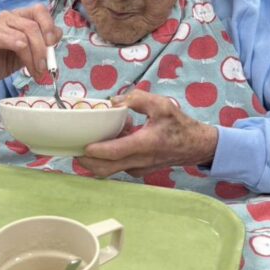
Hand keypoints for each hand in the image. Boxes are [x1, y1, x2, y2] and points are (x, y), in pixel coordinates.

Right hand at [0, 5, 60, 94]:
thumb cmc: (7, 60)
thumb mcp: (32, 51)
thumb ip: (45, 42)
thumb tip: (57, 35)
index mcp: (21, 16)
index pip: (39, 10)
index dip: (49, 25)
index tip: (53, 44)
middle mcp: (8, 16)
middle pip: (32, 26)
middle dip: (42, 50)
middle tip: (44, 68)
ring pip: (23, 36)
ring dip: (32, 57)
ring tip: (35, 72)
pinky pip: (6, 39)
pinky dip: (18, 49)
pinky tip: (23, 61)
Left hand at [79, 89, 218, 177]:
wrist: (195, 146)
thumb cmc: (179, 125)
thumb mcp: (161, 104)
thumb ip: (137, 99)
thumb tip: (114, 101)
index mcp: (145, 144)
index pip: (116, 152)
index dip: (97, 151)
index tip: (83, 146)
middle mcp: (139, 160)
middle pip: (105, 168)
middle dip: (86, 161)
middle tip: (73, 148)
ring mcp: (138, 168)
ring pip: (109, 170)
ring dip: (96, 160)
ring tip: (91, 142)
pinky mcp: (138, 170)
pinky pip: (117, 167)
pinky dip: (108, 158)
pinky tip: (111, 142)